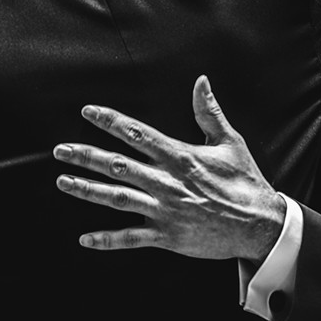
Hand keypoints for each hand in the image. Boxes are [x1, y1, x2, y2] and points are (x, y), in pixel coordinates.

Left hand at [54, 75, 285, 261]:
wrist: (260, 225)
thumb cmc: (245, 181)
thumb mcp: (230, 142)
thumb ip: (209, 111)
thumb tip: (201, 80)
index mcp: (180, 156)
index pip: (138, 134)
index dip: (111, 121)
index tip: (88, 112)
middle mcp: (167, 182)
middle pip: (118, 165)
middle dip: (86, 156)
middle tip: (60, 150)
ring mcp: (165, 211)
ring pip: (117, 199)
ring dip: (87, 190)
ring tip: (62, 182)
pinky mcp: (167, 236)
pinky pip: (131, 238)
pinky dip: (107, 240)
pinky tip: (84, 239)